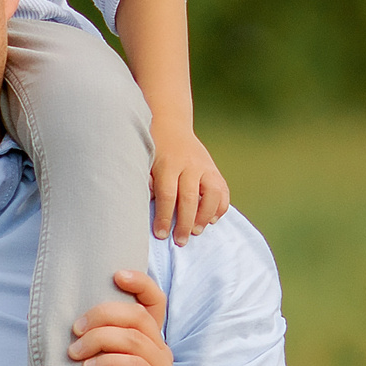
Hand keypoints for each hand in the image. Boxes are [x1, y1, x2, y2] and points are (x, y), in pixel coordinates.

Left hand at [70, 268, 178, 365]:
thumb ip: (94, 342)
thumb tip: (62, 318)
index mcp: (148, 339)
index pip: (155, 301)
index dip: (139, 283)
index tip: (115, 275)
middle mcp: (161, 351)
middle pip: (137, 315)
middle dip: (102, 315)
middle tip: (74, 331)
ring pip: (134, 338)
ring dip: (98, 340)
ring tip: (76, 354)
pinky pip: (135, 365)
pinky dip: (108, 362)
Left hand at [151, 123, 229, 243]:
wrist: (169, 124)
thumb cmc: (150, 149)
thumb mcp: (143, 162)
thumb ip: (147, 183)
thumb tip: (150, 208)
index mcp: (167, 164)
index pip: (168, 195)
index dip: (165, 217)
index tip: (161, 234)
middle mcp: (188, 165)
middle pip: (189, 199)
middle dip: (185, 223)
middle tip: (180, 241)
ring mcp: (204, 167)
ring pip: (211, 195)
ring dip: (205, 217)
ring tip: (196, 232)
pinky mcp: (214, 169)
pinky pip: (222, 191)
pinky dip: (219, 207)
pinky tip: (211, 220)